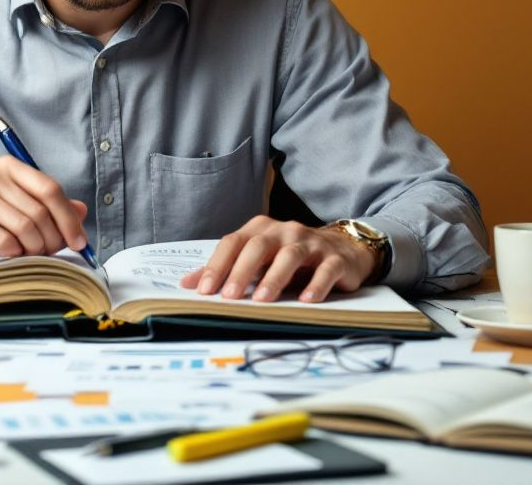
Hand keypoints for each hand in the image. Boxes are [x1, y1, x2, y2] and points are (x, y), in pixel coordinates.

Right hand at [0, 155, 87, 263]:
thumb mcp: (14, 203)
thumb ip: (47, 205)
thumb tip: (81, 212)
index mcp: (9, 168)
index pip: (50, 189)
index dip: (69, 218)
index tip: (79, 240)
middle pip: (41, 212)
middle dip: (53, 239)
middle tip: (52, 252)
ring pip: (26, 228)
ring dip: (34, 248)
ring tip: (29, 253)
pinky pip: (6, 242)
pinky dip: (14, 253)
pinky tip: (8, 253)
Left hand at [179, 216, 375, 302]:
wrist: (342, 248)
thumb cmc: (291, 255)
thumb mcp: (257, 259)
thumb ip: (225, 269)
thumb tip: (188, 285)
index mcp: (260, 230)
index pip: (233, 243)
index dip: (218, 265)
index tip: (205, 291)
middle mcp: (284, 231)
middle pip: (258, 247)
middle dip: (241, 271)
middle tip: (230, 297)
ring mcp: (311, 242)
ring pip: (290, 255)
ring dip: (275, 277)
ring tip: (263, 299)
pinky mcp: (334, 258)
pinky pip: (325, 269)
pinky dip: (316, 284)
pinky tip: (306, 300)